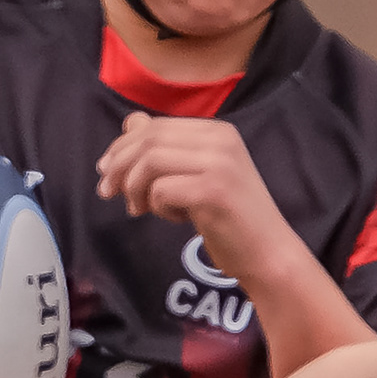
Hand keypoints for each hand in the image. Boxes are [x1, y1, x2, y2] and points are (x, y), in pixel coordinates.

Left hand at [96, 114, 280, 272]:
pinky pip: (161, 190)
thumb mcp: (198, 175)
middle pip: (148, 140)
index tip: (107, 172)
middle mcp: (220, 140)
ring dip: (133, 188)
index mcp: (218, 131)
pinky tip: (174, 219)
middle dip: (119, 166)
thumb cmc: (231, 218)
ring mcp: (219, 164)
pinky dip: (157, 206)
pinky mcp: (213, 191)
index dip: (122, 147)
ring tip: (137, 209)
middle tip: (107, 191)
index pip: (154, 126)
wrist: (269, 254)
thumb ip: (168, 150)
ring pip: (150, 162)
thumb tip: (129, 124)